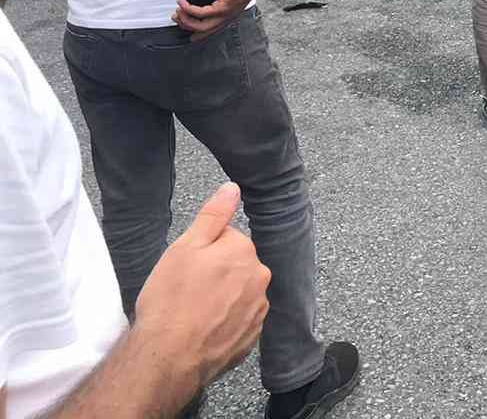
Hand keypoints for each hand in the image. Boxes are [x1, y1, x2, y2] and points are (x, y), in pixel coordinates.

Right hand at [133, 183, 269, 393]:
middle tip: (186, 291)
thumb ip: (213, 215)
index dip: (203, 252)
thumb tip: (232, 188)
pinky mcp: (252, 337)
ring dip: (222, 298)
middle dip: (216, 274)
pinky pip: (239, 320)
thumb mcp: (185, 247)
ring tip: (193, 313)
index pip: (227, 240)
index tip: (187, 268)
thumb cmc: (170, 300)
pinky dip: (224, 322)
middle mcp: (260, 279)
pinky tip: (203, 330)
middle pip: (236, 266)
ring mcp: (258, 310)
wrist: (168, 358)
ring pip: (238, 293)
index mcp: (245, 252)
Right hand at [173, 0, 260, 39]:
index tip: (191, 36)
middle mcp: (227, 18)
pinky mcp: (222, 8)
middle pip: (203, 30)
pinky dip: (188, 9)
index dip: (200, 34)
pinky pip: (200, 13)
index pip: (213, 29)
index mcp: (229, 15)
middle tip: (177, 18)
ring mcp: (225, 14)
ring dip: (185, 19)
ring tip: (178, 11)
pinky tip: (182, 3)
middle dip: (187, 26)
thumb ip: (215, 0)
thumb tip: (200, 1)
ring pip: (200, 25)